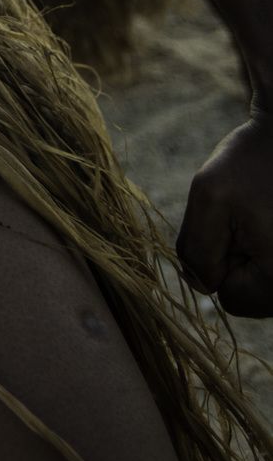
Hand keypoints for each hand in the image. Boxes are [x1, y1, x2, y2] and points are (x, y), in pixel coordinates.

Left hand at [176, 116, 272, 316]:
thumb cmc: (250, 161)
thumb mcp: (208, 197)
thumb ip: (196, 250)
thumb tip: (203, 285)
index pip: (230, 298)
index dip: (219, 258)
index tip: (236, 220)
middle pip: (247, 294)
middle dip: (238, 256)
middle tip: (251, 214)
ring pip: (258, 283)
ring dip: (251, 251)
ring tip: (263, 214)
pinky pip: (269, 268)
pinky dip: (264, 245)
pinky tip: (270, 215)